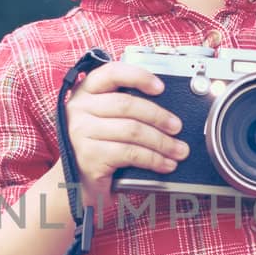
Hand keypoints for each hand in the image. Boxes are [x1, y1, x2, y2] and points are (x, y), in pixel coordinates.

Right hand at [64, 58, 188, 211]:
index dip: (139, 76)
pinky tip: (165, 164)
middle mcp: (79, 108)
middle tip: (177, 127)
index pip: (112, 73)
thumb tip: (166, 108)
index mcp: (85, 91)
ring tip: (178, 150)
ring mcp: (81, 133)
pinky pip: (130, 153)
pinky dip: (153, 159)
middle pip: (127, 105)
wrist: (77, 181)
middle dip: (158, 117)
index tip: (161, 87)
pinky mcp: (90, 157)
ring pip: (132, 130)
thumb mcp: (105, 118)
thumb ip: (125, 106)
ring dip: (162, 142)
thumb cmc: (98, 145)